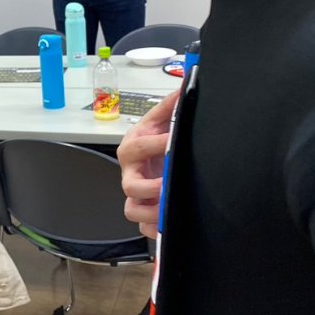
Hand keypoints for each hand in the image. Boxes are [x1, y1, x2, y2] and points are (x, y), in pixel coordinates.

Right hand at [116, 89, 179, 238]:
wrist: (150, 156)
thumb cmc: (154, 138)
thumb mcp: (159, 119)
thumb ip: (170, 105)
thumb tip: (184, 85)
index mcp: (133, 147)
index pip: (140, 146)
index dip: (156, 145)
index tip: (172, 142)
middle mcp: (130, 173)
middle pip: (130, 185)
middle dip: (149, 188)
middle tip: (168, 186)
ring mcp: (135, 194)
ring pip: (132, 209)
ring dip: (150, 213)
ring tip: (168, 210)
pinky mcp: (142, 211)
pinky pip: (142, 227)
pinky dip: (153, 229)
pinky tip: (167, 226)